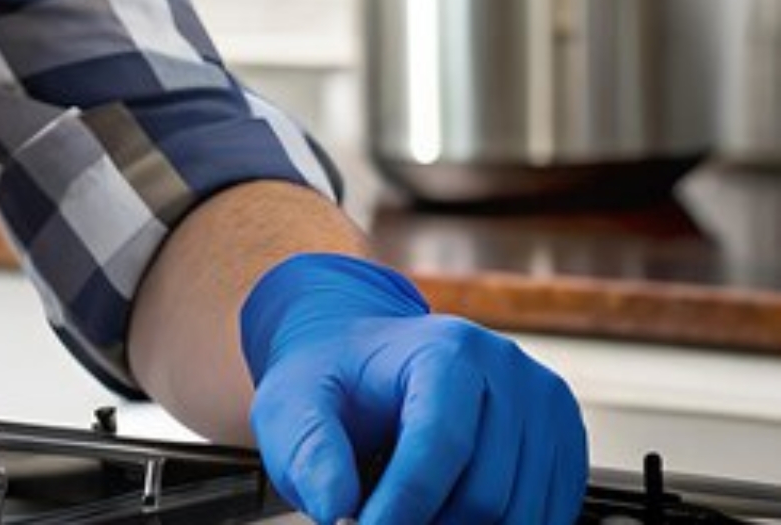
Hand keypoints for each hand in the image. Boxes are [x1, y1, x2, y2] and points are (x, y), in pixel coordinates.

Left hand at [238, 254, 587, 524]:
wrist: (363, 353)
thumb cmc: (332, 379)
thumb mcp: (293, 404)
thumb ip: (311, 455)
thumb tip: (338, 512)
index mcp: (446, 349)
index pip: (440, 445)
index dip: (403, 507)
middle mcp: (508, 370)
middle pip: (486, 493)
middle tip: (382, 524)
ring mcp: (545, 404)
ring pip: (521, 514)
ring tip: (413, 515)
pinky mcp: (563, 439)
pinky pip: (548, 515)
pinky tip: (447, 514)